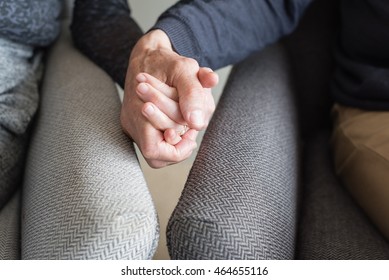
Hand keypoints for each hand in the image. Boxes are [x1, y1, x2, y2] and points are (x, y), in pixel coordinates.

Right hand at [121, 29, 217, 166]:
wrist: (148, 54)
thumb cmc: (166, 61)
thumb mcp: (184, 69)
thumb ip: (193, 94)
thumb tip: (198, 124)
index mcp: (138, 111)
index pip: (154, 151)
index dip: (176, 149)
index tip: (191, 134)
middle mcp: (132, 122)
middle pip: (156, 155)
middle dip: (179, 143)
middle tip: (190, 129)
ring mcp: (132, 124)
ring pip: (156, 150)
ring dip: (175, 141)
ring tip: (186, 124)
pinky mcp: (136, 124)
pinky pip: (154, 139)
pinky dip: (170, 133)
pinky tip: (179, 121)